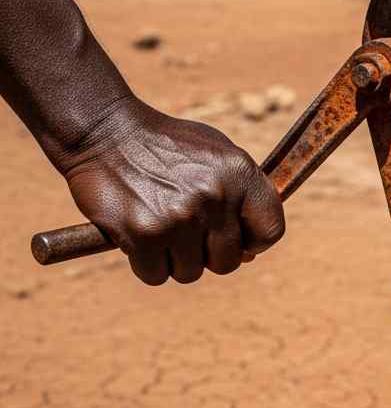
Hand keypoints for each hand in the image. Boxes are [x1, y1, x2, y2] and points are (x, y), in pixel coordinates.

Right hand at [60, 98, 284, 285]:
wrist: (104, 131)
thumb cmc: (166, 147)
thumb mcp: (217, 154)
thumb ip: (242, 195)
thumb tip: (250, 252)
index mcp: (240, 174)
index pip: (270, 232)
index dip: (253, 242)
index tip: (235, 239)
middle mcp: (215, 196)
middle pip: (228, 262)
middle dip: (207, 254)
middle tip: (185, 230)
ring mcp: (180, 217)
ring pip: (190, 273)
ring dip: (174, 260)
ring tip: (160, 226)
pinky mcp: (144, 234)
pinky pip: (156, 275)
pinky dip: (146, 265)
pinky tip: (139, 237)